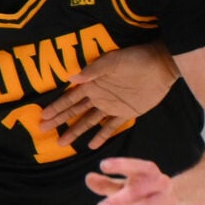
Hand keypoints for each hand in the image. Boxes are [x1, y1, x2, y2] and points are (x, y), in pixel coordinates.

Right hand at [44, 42, 177, 148]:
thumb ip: (93, 70)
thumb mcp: (113, 61)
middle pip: (75, 111)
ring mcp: (112, 106)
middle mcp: (99, 96)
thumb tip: (70, 77)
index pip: (70, 98)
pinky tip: (91, 145)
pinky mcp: (127, 113)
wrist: (161, 66)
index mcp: (94, 83)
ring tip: (62, 142)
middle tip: (43, 129)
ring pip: (89, 122)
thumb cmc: (136, 59)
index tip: (43, 116)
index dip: (56, 107)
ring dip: (75, 131)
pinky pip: (111, 127)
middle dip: (59, 120)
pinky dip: (101, 136)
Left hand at [87, 156, 187, 204]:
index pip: (135, 166)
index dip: (120, 164)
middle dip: (120, 197)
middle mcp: (160, 182)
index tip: (102, 165)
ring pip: (153, 203)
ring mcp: (168, 198)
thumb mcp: (123, 188)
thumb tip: (88, 178)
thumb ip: (106, 185)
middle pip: (140, 188)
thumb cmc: (142, 194)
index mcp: (147, 172)